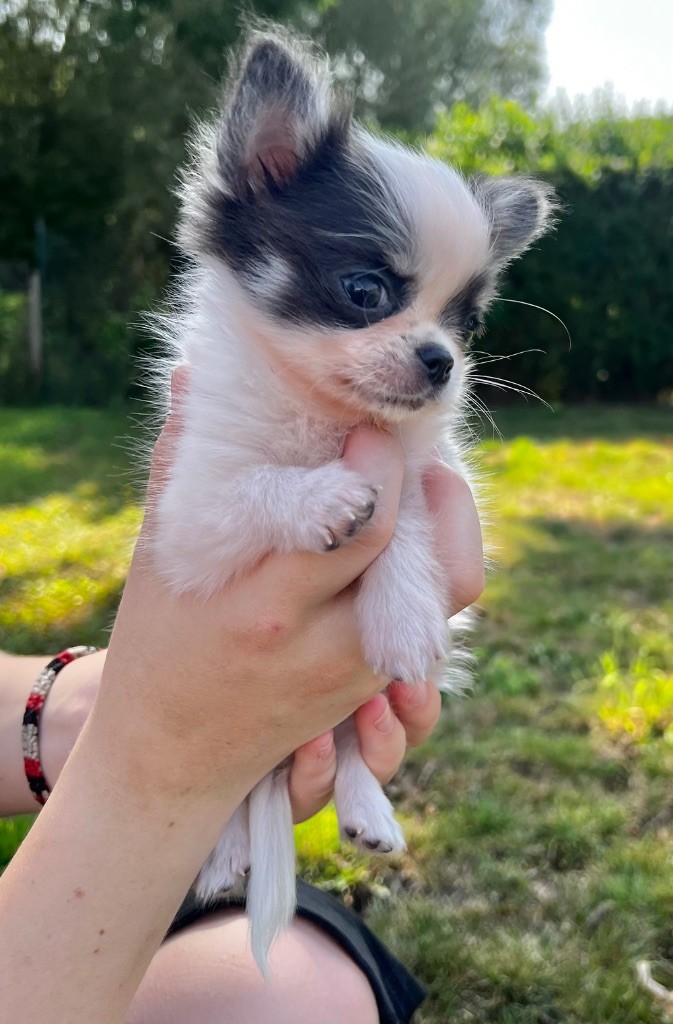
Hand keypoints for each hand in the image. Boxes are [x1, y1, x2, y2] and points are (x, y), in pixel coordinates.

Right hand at [37, 438, 481, 822]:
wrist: (168, 758)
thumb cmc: (158, 646)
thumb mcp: (159, 557)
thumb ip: (182, 466)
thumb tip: (194, 375)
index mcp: (265, 605)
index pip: (358, 528)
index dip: (380, 469)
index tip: (371, 428)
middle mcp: (323, 647)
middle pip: (424, 567)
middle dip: (435, 494)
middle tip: (414, 450)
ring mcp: (355, 677)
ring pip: (447, 603)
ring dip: (447, 533)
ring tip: (422, 485)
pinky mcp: (369, 690)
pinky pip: (430, 628)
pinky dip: (431, 576)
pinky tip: (409, 538)